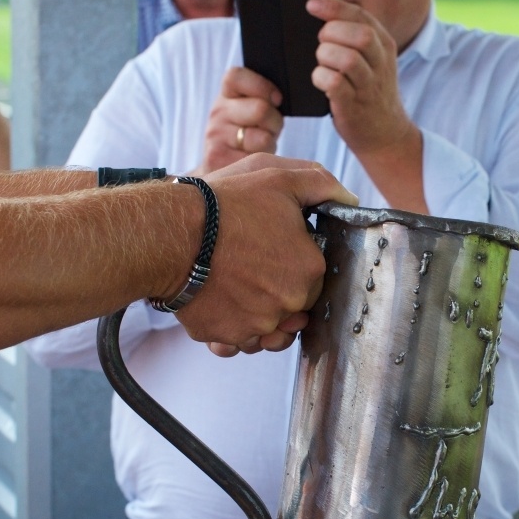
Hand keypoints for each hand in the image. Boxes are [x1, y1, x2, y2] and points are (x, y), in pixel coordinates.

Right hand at [176, 153, 356, 353]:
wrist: (169, 234)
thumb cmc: (224, 204)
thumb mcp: (278, 177)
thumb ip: (320, 184)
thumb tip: (349, 199)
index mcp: (309, 270)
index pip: (314, 276)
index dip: (294, 262)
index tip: (273, 249)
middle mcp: (288, 304)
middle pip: (292, 306)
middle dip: (277, 290)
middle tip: (251, 265)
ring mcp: (256, 325)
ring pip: (265, 328)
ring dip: (256, 314)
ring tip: (234, 285)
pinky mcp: (224, 337)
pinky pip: (235, 342)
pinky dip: (230, 328)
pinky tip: (220, 303)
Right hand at [194, 67, 283, 173]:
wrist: (225, 171)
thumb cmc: (250, 136)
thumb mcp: (255, 112)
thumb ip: (264, 99)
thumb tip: (280, 97)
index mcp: (226, 94)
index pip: (236, 76)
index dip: (262, 86)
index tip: (277, 99)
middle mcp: (217, 112)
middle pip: (260, 109)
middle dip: (275, 122)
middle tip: (269, 130)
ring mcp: (215, 135)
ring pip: (262, 138)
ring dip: (270, 145)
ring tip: (261, 147)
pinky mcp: (217, 159)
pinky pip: (257, 160)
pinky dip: (262, 164)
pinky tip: (253, 163)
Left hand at [306, 0, 426, 211]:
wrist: (386, 135)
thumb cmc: (370, 93)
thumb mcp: (373, 60)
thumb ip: (355, 37)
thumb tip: (326, 14)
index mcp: (384, 46)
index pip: (361, 16)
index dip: (334, 7)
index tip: (312, 5)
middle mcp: (380, 64)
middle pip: (359, 34)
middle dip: (332, 34)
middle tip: (322, 45)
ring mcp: (368, 87)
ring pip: (348, 59)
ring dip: (326, 57)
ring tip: (322, 64)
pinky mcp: (353, 106)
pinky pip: (335, 84)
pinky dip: (321, 78)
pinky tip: (320, 81)